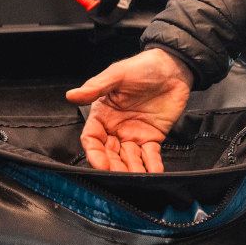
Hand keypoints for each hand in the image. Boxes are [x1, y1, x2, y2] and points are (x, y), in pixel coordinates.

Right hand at [65, 48, 192, 172]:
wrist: (173, 67)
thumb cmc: (143, 67)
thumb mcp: (117, 74)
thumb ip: (95, 87)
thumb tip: (71, 95)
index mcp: (103, 114)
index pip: (92, 139)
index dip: (95, 153)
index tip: (101, 164)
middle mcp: (116, 128)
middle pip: (110, 153)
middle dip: (113, 166)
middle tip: (120, 175)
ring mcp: (134, 134)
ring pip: (129, 158)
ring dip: (132, 170)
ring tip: (136, 177)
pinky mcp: (153, 138)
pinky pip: (150, 156)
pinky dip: (152, 166)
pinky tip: (154, 173)